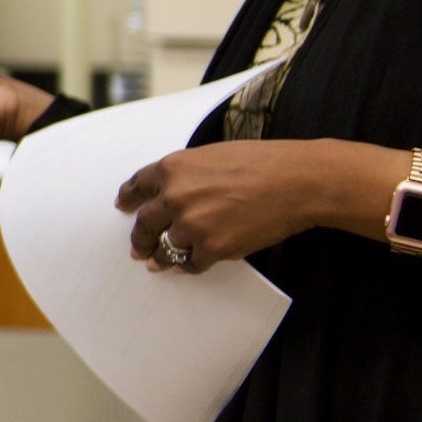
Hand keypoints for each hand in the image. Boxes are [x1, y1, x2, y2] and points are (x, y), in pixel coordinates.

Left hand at [117, 139, 374, 271]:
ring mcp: (190, 224)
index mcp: (173, 168)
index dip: (129, 197)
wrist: (297, 181)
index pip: (139, 185)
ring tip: (159, 263)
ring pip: (164, 248)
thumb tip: (175, 191)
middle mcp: (174, 196)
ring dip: (162, 257)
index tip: (124, 205)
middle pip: (145, 223)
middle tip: (138, 248)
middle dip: (140, 238)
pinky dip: (192, 265)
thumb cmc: (264, 163)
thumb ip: (188, 174)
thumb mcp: (213, 155)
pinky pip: (190, 263)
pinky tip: (195, 263)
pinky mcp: (210, 248)